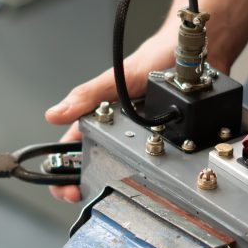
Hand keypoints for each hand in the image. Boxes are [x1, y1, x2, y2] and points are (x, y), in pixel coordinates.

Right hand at [44, 31, 176, 201]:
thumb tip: (56, 114)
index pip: (71, 149)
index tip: (67, 187)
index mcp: (97, 116)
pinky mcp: (162, 140)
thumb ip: (88, 95)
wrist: (191, 54)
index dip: (63, 172)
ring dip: (122, 178)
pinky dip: (152, 171)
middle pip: (95, 164)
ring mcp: (138, 136)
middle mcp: (115, 128)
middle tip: (93, 193)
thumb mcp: (117, 78)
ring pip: (124, 167)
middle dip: (91, 181)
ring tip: (124, 185)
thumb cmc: (153, 59)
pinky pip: (153, 162)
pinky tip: (154, 177)